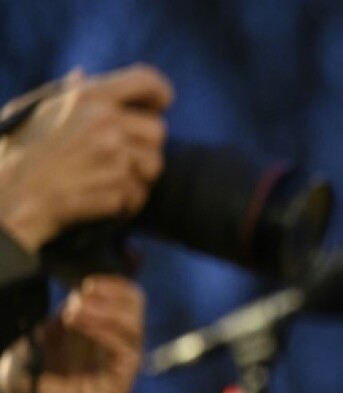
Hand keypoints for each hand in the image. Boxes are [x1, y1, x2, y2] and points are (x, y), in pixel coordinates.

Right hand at [0, 64, 172, 251]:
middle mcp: (104, 121)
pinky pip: (139, 194)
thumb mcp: (35, 110)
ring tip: (105, 178)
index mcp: (88, 96)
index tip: (160, 106)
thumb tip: (82, 74)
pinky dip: (124, 202)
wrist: (10, 196)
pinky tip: (99, 198)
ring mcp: (111, 155)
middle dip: (144, 147)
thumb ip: (66, 94)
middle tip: (120, 156)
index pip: (147, 81)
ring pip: (154, 165)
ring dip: (136, 176)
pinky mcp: (115, 187)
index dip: (160, 94)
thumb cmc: (19, 152)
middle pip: (158, 130)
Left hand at [0, 275, 145, 392]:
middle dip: (112, 290)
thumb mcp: (26, 347)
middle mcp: (107, 341)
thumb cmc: (29, 390)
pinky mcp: (122, 378)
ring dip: (108, 307)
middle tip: (83, 291)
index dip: (109, 281)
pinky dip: (106, 329)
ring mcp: (116, 359)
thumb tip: (69, 303)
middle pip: (134, 302)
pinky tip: (80, 324)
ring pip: (135, 321)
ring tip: (76, 309)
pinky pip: (127, 347)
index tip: (87, 276)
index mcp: (89, 328)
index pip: (115, 295)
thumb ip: (45, 325)